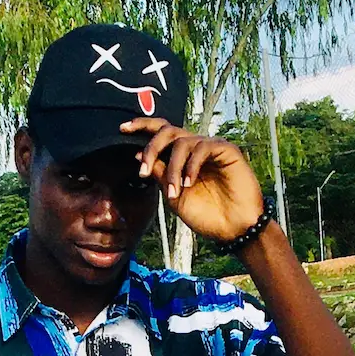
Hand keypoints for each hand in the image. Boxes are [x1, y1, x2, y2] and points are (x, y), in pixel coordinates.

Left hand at [120, 117, 266, 244]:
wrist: (233, 229)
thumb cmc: (206, 215)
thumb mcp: (173, 195)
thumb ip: (158, 173)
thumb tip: (138, 154)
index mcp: (181, 157)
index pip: (160, 133)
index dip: (142, 126)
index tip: (122, 129)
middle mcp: (195, 148)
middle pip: (168, 130)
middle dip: (151, 147)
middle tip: (143, 169)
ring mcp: (211, 147)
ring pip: (182, 142)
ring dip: (173, 168)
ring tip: (174, 192)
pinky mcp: (227, 150)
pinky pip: (202, 147)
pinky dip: (191, 165)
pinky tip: (189, 183)